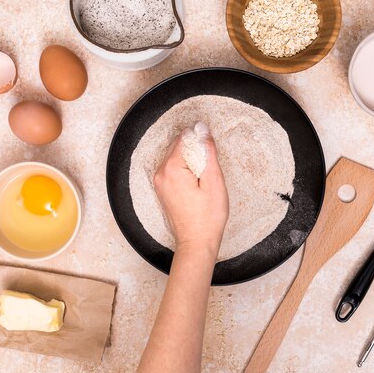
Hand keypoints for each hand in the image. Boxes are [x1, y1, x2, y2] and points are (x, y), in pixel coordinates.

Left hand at [154, 124, 228, 258]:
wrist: (196, 243)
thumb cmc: (208, 217)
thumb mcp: (214, 181)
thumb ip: (207, 152)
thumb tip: (202, 129)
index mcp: (171, 168)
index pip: (184, 138)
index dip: (201, 143)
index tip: (211, 158)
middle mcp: (160, 173)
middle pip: (179, 147)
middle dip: (196, 153)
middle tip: (209, 174)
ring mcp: (159, 182)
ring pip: (177, 158)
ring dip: (192, 163)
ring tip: (204, 182)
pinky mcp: (163, 190)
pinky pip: (174, 170)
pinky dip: (186, 172)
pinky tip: (197, 187)